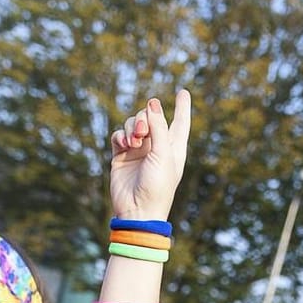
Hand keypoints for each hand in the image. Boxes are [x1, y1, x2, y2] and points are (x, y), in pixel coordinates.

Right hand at [110, 90, 191, 220]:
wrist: (138, 210)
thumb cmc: (158, 186)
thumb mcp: (162, 154)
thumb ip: (158, 126)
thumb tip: (152, 103)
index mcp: (173, 147)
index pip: (180, 122)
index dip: (182, 107)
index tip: (184, 92)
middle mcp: (156, 147)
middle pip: (150, 117)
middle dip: (144, 118)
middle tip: (143, 132)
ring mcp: (138, 151)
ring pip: (133, 124)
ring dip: (131, 127)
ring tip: (132, 142)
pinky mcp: (121, 156)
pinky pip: (119, 136)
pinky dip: (120, 136)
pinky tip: (123, 144)